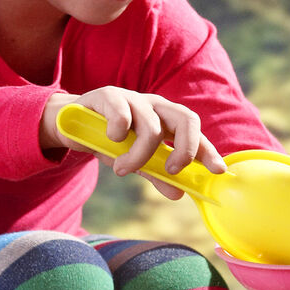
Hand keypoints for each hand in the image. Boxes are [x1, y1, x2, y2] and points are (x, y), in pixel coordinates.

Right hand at [41, 87, 227, 199]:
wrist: (70, 125)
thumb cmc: (108, 141)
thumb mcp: (135, 161)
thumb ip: (156, 175)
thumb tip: (178, 194)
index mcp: (166, 120)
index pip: (195, 132)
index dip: (208, 151)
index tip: (218, 171)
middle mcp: (155, 106)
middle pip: (186, 118)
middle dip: (185, 148)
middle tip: (172, 171)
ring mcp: (133, 98)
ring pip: (152, 126)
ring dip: (139, 155)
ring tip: (122, 170)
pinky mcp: (108, 96)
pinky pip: (122, 113)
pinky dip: (119, 132)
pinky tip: (111, 141)